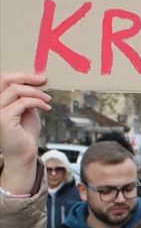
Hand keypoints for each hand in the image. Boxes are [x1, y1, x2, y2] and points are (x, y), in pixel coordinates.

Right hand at [0, 72, 51, 193]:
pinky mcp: (3, 118)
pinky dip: (38, 102)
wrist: (24, 152)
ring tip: (47, 100)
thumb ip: (25, 95)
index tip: (40, 77)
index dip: (21, 75)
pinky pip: (23, 102)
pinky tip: (46, 108)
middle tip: (44, 81)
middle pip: (5, 80)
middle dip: (27, 78)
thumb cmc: (25, 131)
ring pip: (16, 90)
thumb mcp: (26, 108)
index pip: (2, 79)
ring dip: (36, 93)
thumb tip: (35, 79)